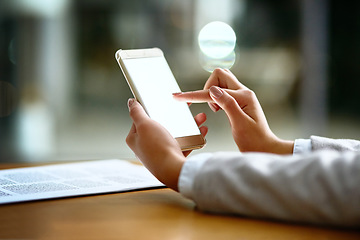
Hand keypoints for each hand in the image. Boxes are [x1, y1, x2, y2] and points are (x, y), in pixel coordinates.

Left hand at [126, 98, 207, 190]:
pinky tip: (201, 132)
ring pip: (174, 134)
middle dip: (175, 116)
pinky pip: (184, 144)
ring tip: (199, 118)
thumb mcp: (145, 124)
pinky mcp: (172, 158)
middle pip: (161, 125)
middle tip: (184, 109)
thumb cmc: (157, 149)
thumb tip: (131, 102)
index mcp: (135, 138)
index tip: (162, 102)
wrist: (174, 171)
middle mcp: (146, 147)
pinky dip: (192, 137)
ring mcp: (159, 153)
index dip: (152, 108)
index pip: (141, 119)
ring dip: (188, 125)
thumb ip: (137, 112)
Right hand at [173, 68, 293, 153]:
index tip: (178, 96)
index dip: (194, 95)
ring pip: (220, 81)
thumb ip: (228, 104)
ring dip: (212, 93)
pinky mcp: (238, 102)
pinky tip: (219, 109)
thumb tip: (213, 90)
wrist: (265, 148)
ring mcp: (241, 96)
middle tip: (212, 108)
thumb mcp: (240, 124)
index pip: (213, 92)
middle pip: (219, 75)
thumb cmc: (254, 140)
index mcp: (244, 97)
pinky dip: (215, 98)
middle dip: (208, 87)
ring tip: (217, 110)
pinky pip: (223, 91)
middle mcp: (243, 92)